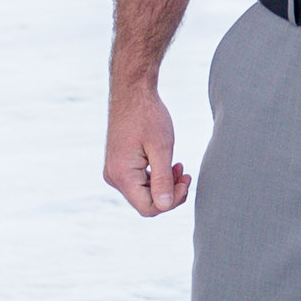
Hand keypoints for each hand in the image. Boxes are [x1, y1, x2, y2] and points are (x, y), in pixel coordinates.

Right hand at [104, 77, 189, 217]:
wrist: (132, 92)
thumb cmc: (148, 115)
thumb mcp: (161, 148)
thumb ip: (162, 179)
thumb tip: (166, 206)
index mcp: (122, 175)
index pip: (148, 208)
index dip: (171, 202)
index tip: (185, 182)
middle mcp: (114, 177)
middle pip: (146, 202)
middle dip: (170, 192)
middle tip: (186, 174)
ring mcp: (115, 171)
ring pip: (144, 193)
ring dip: (164, 185)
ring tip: (179, 167)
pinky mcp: (119, 165)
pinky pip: (139, 182)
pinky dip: (156, 177)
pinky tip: (169, 164)